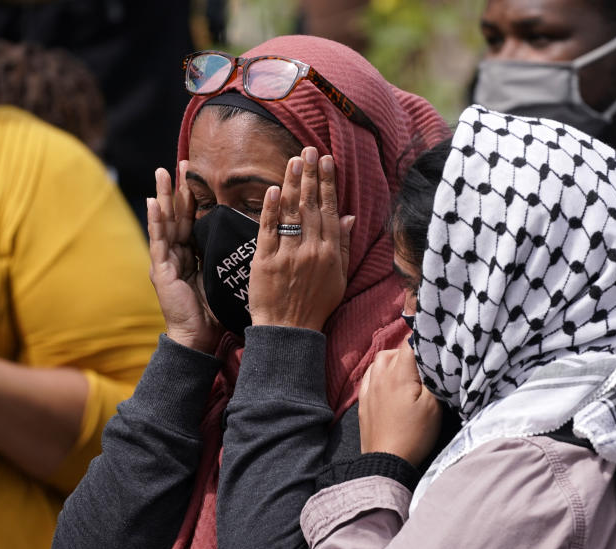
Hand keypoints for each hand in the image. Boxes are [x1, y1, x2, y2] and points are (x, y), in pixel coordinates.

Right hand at [148, 162, 221, 352]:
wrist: (200, 338)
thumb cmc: (217, 312)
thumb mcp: (227, 279)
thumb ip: (233, 260)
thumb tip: (257, 241)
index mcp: (194, 256)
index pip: (194, 221)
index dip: (195, 199)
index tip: (200, 176)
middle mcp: (178, 256)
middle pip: (178, 216)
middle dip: (178, 190)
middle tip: (181, 164)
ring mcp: (166, 262)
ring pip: (166, 223)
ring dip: (163, 197)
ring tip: (163, 173)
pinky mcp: (160, 271)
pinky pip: (158, 241)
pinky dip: (155, 221)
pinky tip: (152, 202)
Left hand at [248, 147, 354, 330]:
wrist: (289, 330)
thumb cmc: (316, 305)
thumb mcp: (339, 278)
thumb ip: (344, 246)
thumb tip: (350, 217)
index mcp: (331, 253)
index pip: (330, 211)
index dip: (328, 184)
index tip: (327, 161)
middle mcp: (312, 250)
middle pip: (311, 206)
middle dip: (311, 175)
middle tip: (309, 150)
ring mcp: (288, 255)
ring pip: (291, 213)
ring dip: (292, 184)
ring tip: (294, 160)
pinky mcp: (266, 262)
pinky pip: (269, 231)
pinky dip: (270, 210)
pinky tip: (272, 189)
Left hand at [359, 339, 441, 466]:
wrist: (387, 461)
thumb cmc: (414, 434)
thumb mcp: (434, 406)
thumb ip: (434, 377)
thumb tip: (434, 359)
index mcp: (399, 373)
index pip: (409, 343)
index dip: (422, 340)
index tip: (433, 345)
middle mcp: (380, 375)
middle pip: (394, 351)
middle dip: (409, 351)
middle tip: (424, 363)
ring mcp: (369, 388)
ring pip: (379, 361)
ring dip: (393, 360)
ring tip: (407, 371)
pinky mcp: (363, 401)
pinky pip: (369, 376)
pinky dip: (380, 372)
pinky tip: (387, 381)